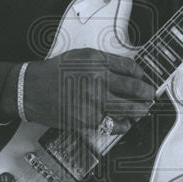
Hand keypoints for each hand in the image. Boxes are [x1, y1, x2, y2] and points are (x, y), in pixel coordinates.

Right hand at [1, 49, 154, 132]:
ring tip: (143, 110)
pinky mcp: (89, 119)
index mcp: (98, 62)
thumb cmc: (55, 72)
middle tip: (150, 95)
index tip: (142, 78)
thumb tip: (127, 70)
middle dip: (147, 93)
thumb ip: (104, 61)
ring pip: (130, 109)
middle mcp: (98, 80)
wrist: (32, 90)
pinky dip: (124, 124)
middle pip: (135, 89)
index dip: (140, 75)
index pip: (131, 68)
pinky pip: (115, 125)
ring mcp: (95, 101)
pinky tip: (125, 121)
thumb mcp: (81, 56)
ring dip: (140, 110)